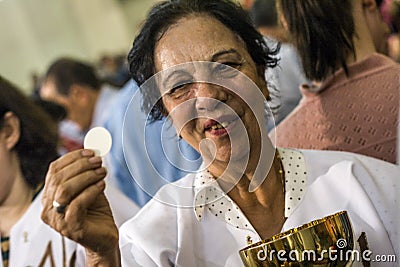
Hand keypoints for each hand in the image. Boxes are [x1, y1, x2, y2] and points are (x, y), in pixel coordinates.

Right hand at [41, 149, 119, 264]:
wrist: (104, 238)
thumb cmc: (95, 213)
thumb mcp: (89, 188)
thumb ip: (87, 173)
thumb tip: (93, 153)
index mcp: (49, 196)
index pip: (53, 170)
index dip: (72, 158)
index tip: (90, 152)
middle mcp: (48, 208)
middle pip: (59, 178)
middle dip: (81, 166)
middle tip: (99, 161)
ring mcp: (57, 220)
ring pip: (65, 190)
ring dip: (86, 177)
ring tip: (102, 172)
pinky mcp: (70, 228)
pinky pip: (77, 204)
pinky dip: (91, 191)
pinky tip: (102, 185)